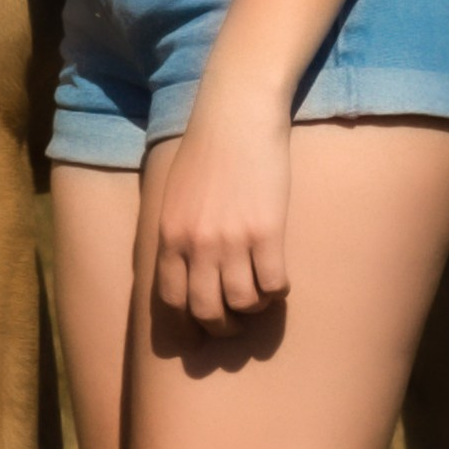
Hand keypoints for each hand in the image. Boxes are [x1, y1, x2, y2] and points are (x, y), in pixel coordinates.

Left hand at [151, 61, 294, 326]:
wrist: (236, 116)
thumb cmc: (205, 151)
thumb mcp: (173, 196)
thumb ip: (174, 234)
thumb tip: (180, 271)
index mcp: (169, 238)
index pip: (172, 303)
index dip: (188, 325)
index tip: (201, 332)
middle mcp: (196, 245)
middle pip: (207, 312)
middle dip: (223, 327)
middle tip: (237, 323)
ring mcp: (232, 240)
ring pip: (243, 304)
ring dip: (254, 309)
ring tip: (261, 297)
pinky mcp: (266, 231)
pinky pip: (274, 284)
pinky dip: (278, 291)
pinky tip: (280, 280)